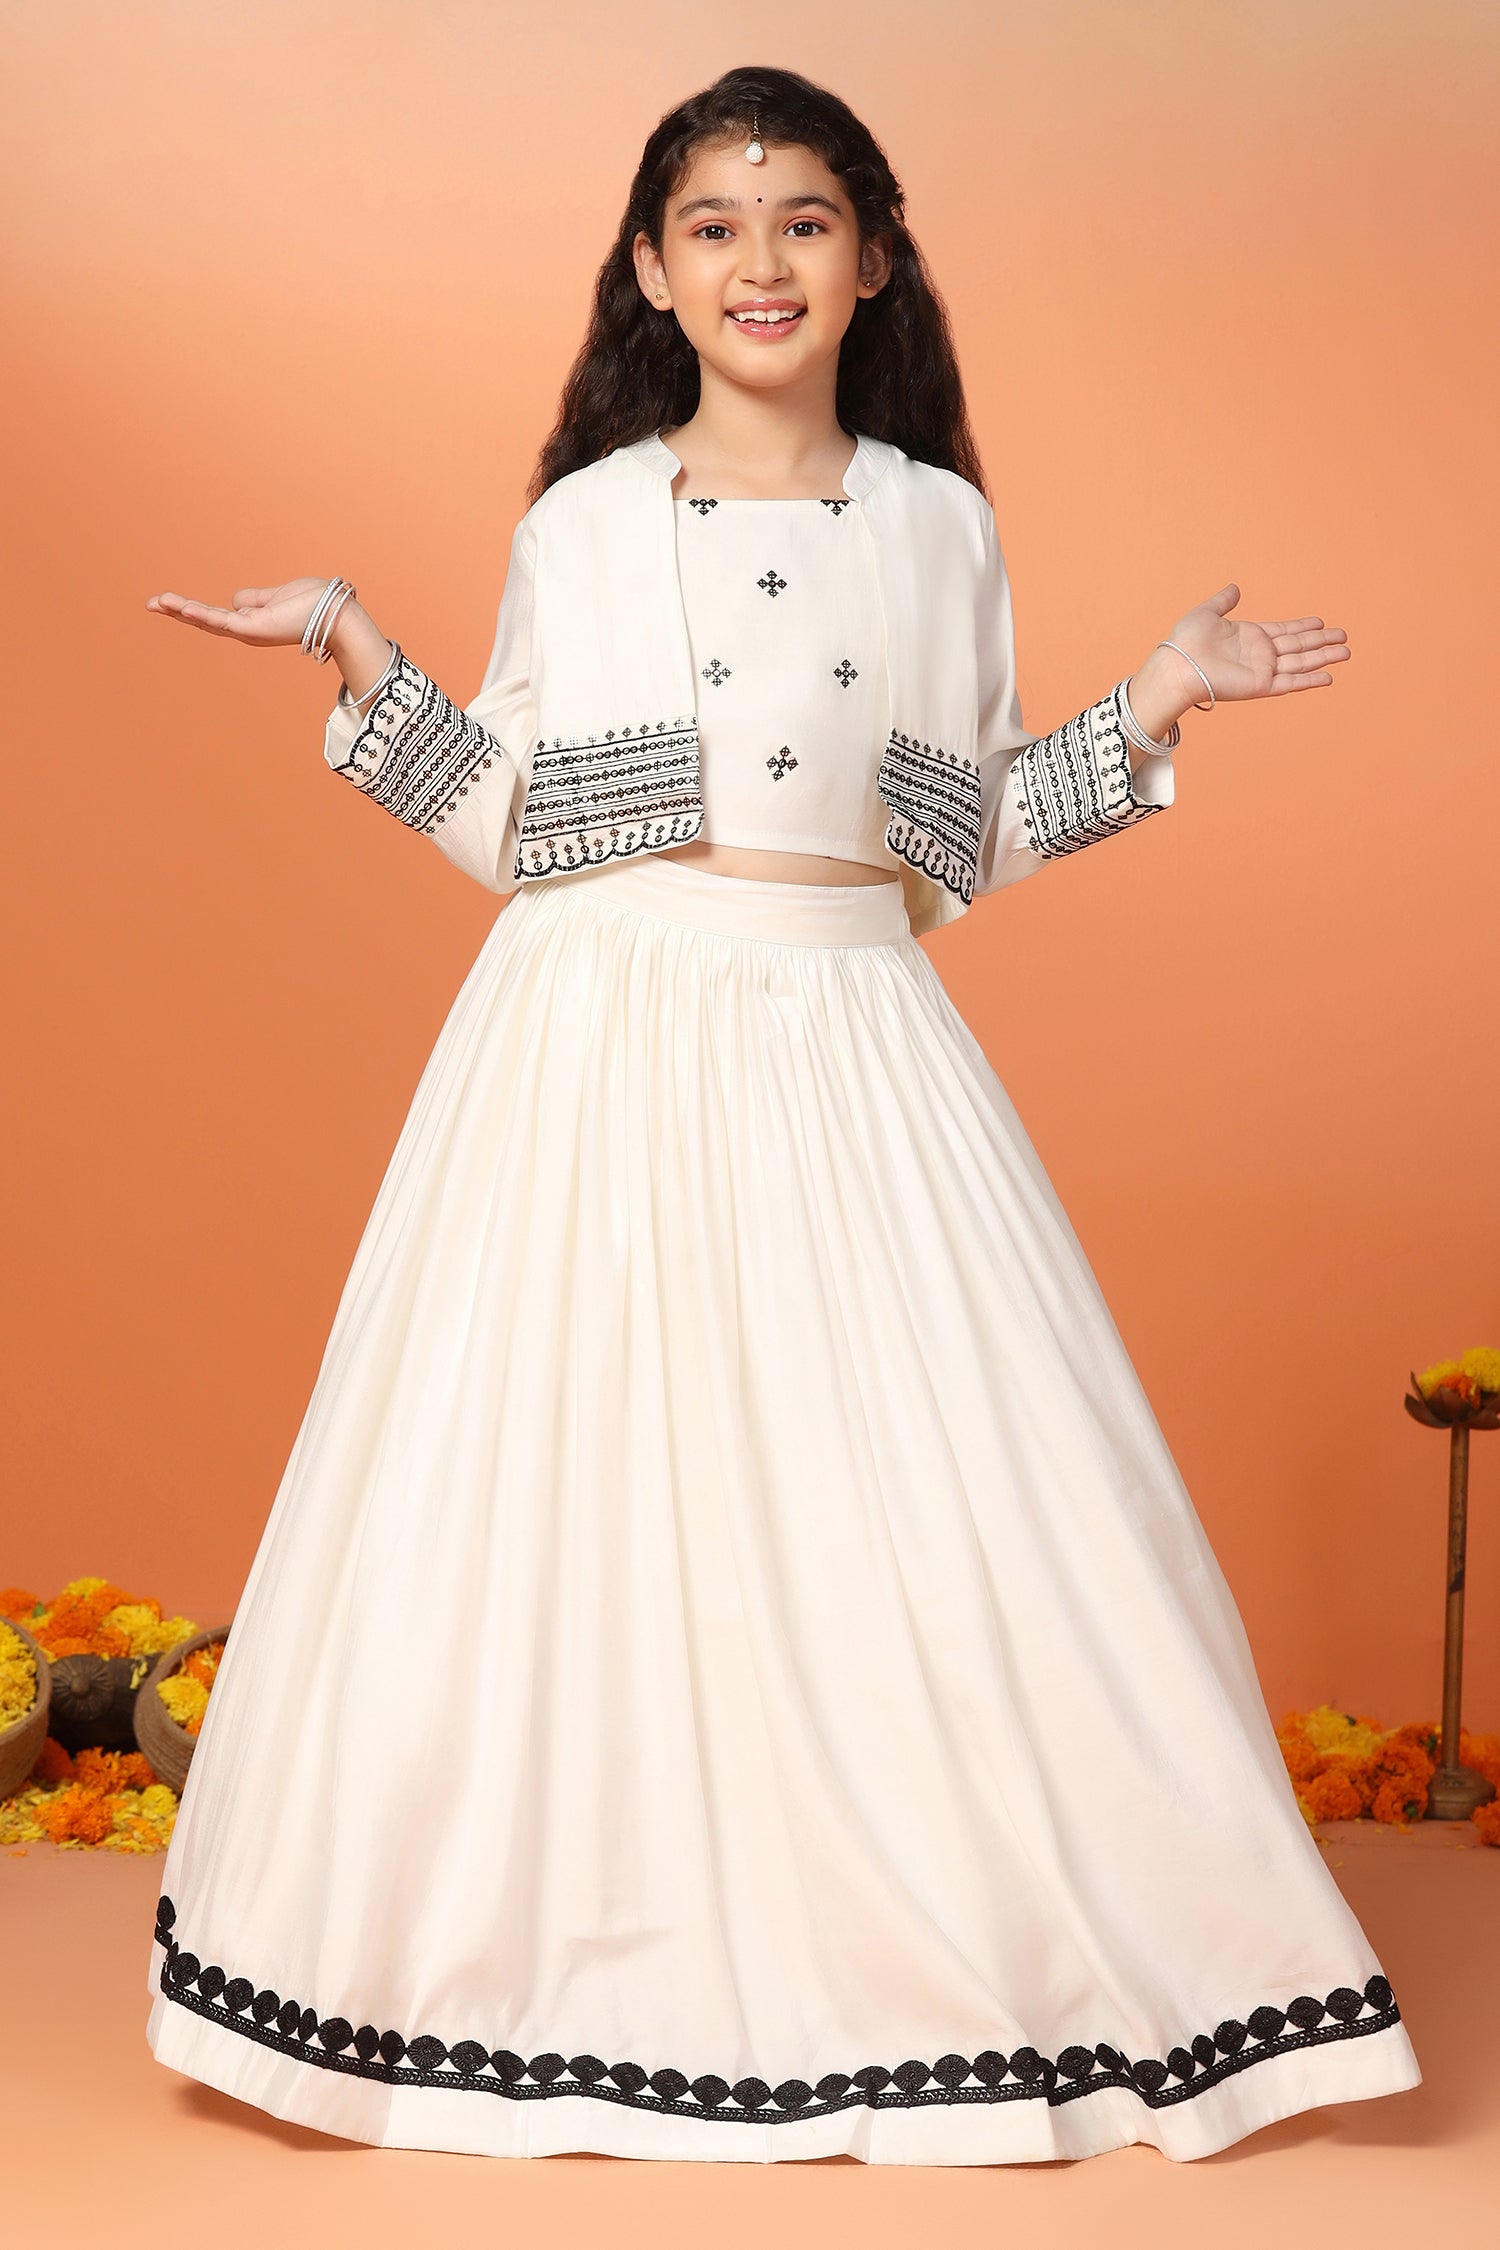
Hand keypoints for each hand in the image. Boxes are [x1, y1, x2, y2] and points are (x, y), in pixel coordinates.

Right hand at [144, 577, 342, 648]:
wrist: (337, 614)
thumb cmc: (314, 604)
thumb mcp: (276, 596)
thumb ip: (254, 599)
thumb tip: (235, 600)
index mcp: (250, 623)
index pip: (213, 616)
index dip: (189, 610)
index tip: (165, 601)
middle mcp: (246, 631)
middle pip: (203, 622)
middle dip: (176, 612)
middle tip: (149, 604)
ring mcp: (249, 632)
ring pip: (207, 621)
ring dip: (181, 611)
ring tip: (156, 603)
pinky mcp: (255, 629)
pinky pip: (222, 621)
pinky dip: (201, 614)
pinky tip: (182, 607)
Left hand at [1157, 584, 1350, 706]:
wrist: (1177, 665)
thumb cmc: (1186, 641)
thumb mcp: (1207, 613)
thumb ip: (1224, 601)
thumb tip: (1235, 587)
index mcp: (1250, 637)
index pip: (1284, 631)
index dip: (1304, 627)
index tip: (1321, 622)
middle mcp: (1259, 654)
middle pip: (1299, 646)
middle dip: (1322, 641)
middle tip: (1344, 636)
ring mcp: (1262, 670)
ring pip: (1301, 663)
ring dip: (1324, 658)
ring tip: (1346, 653)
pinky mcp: (1260, 685)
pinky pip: (1291, 682)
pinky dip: (1310, 680)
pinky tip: (1328, 677)